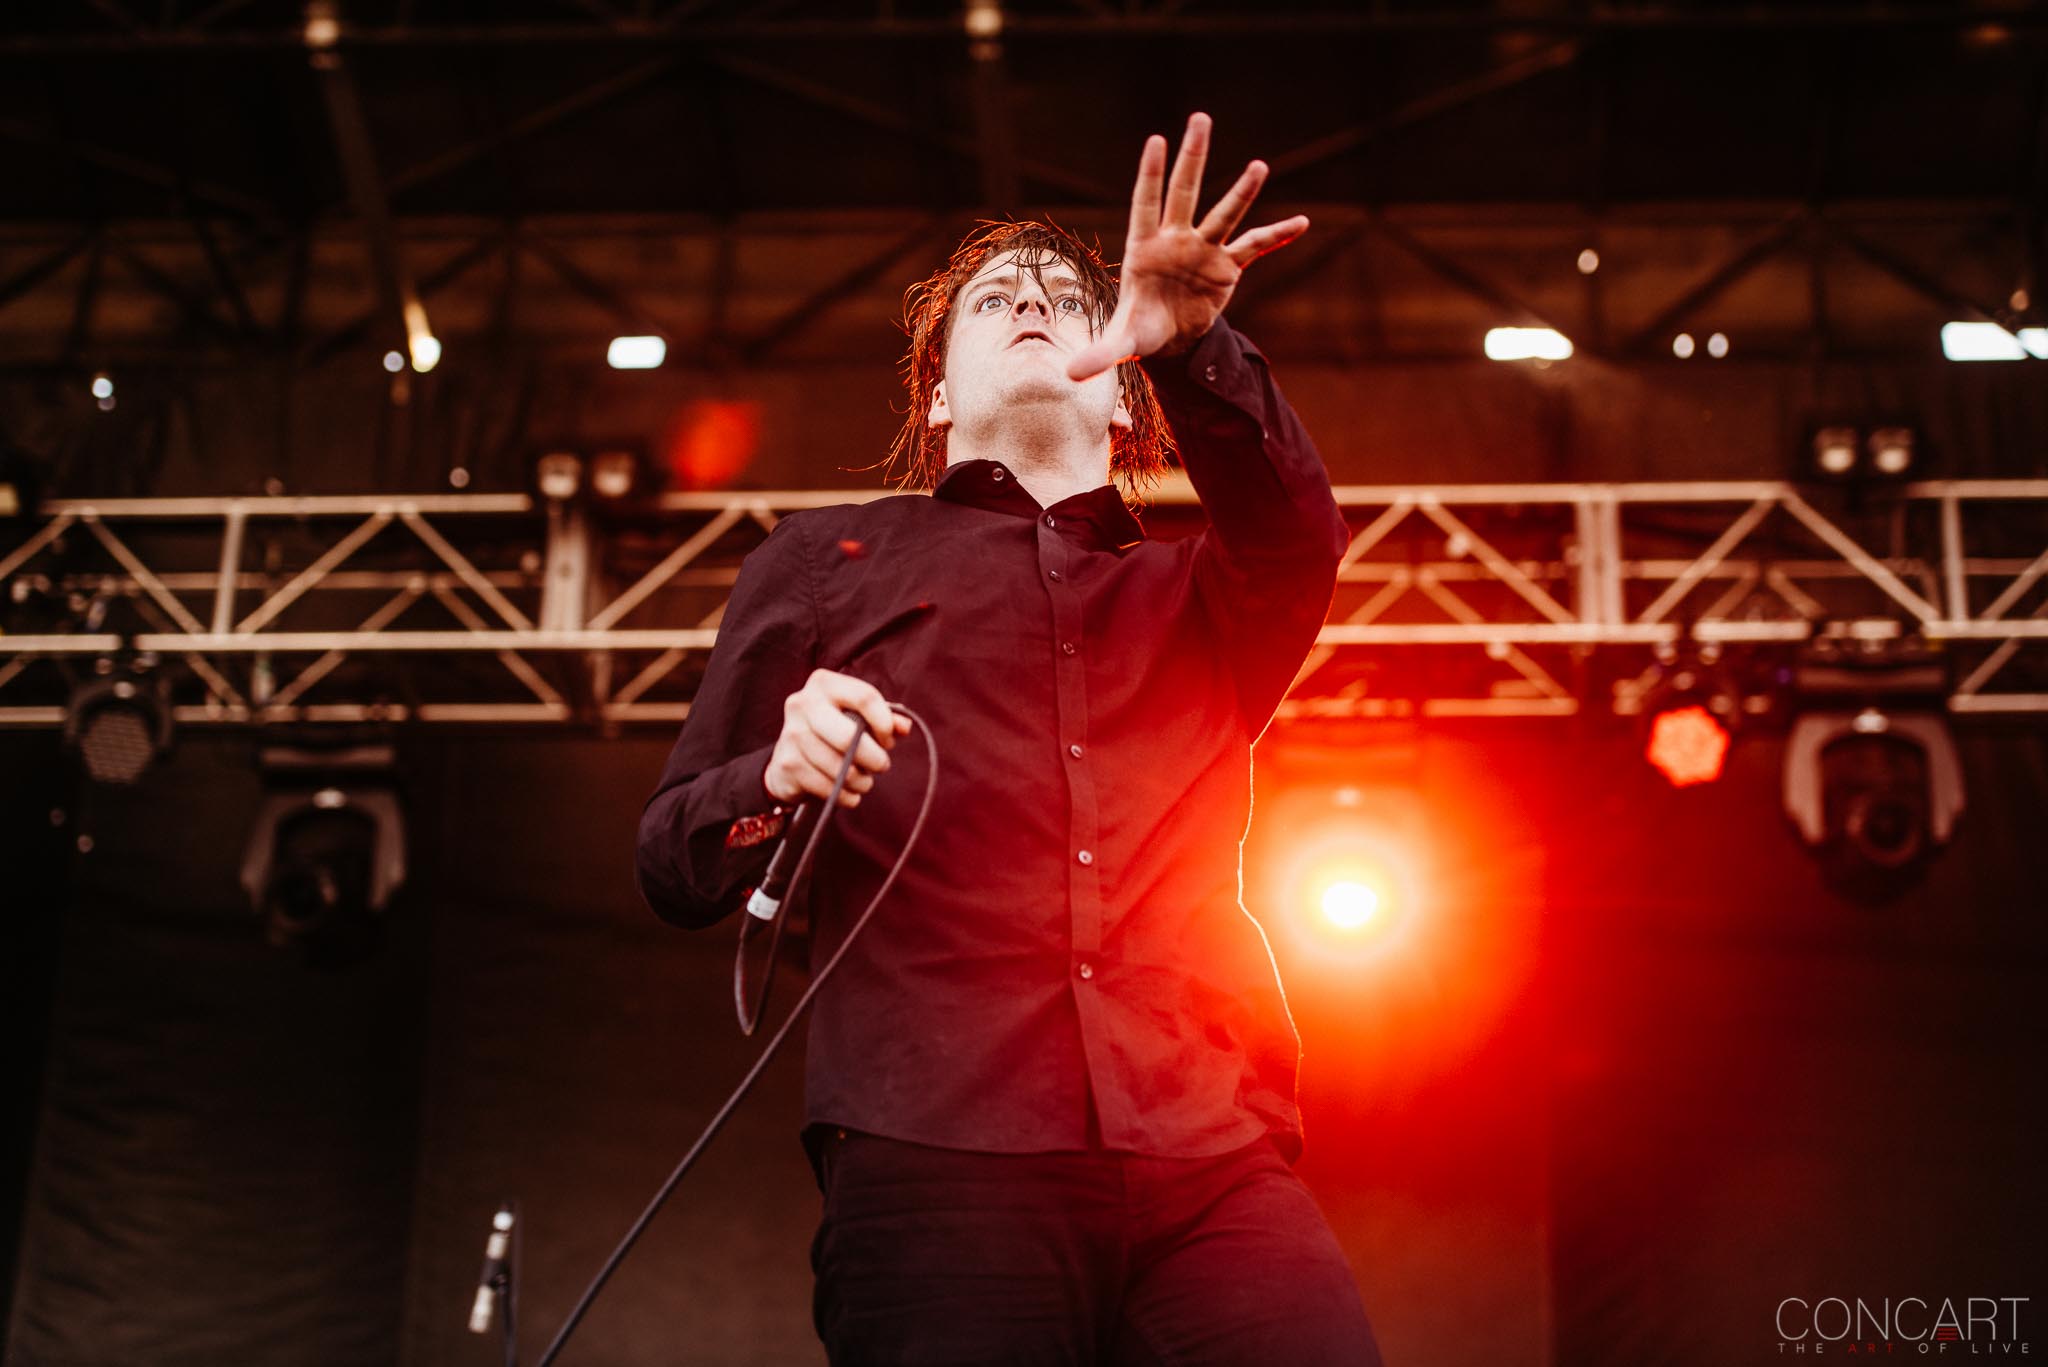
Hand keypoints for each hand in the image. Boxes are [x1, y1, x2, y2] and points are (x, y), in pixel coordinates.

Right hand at [764, 668, 909, 807]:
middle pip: (850, 736)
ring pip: (840, 767)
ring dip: (861, 781)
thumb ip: (885, 720)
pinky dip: (845, 795)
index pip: (865, 697)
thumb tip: (904, 726)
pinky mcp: (786, 763)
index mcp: (824, 683)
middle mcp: (802, 703)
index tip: (888, 741)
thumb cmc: (832, 731)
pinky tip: (849, 793)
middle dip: (874, 758)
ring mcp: (791, 733)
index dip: (885, 723)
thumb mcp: (858, 718)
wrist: (788, 758)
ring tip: (864, 781)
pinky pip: (826, 787)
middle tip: (881, 766)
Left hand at [1065, 111, 1307, 381]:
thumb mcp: (1121, 341)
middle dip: (1192, 158)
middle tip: (1200, 120)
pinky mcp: (1227, 267)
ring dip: (1242, 192)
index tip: (1156, 140)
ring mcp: (1203, 249)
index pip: (1145, 203)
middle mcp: (1175, 239)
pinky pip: (1255, 247)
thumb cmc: (1140, 328)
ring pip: (1224, 214)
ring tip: (1259, 166)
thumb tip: (1072, 374)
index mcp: (1144, 247)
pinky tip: (1302, 222)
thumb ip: (1100, 353)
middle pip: (1184, 192)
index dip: (1150, 174)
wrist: (1171, 340)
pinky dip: (1277, 235)